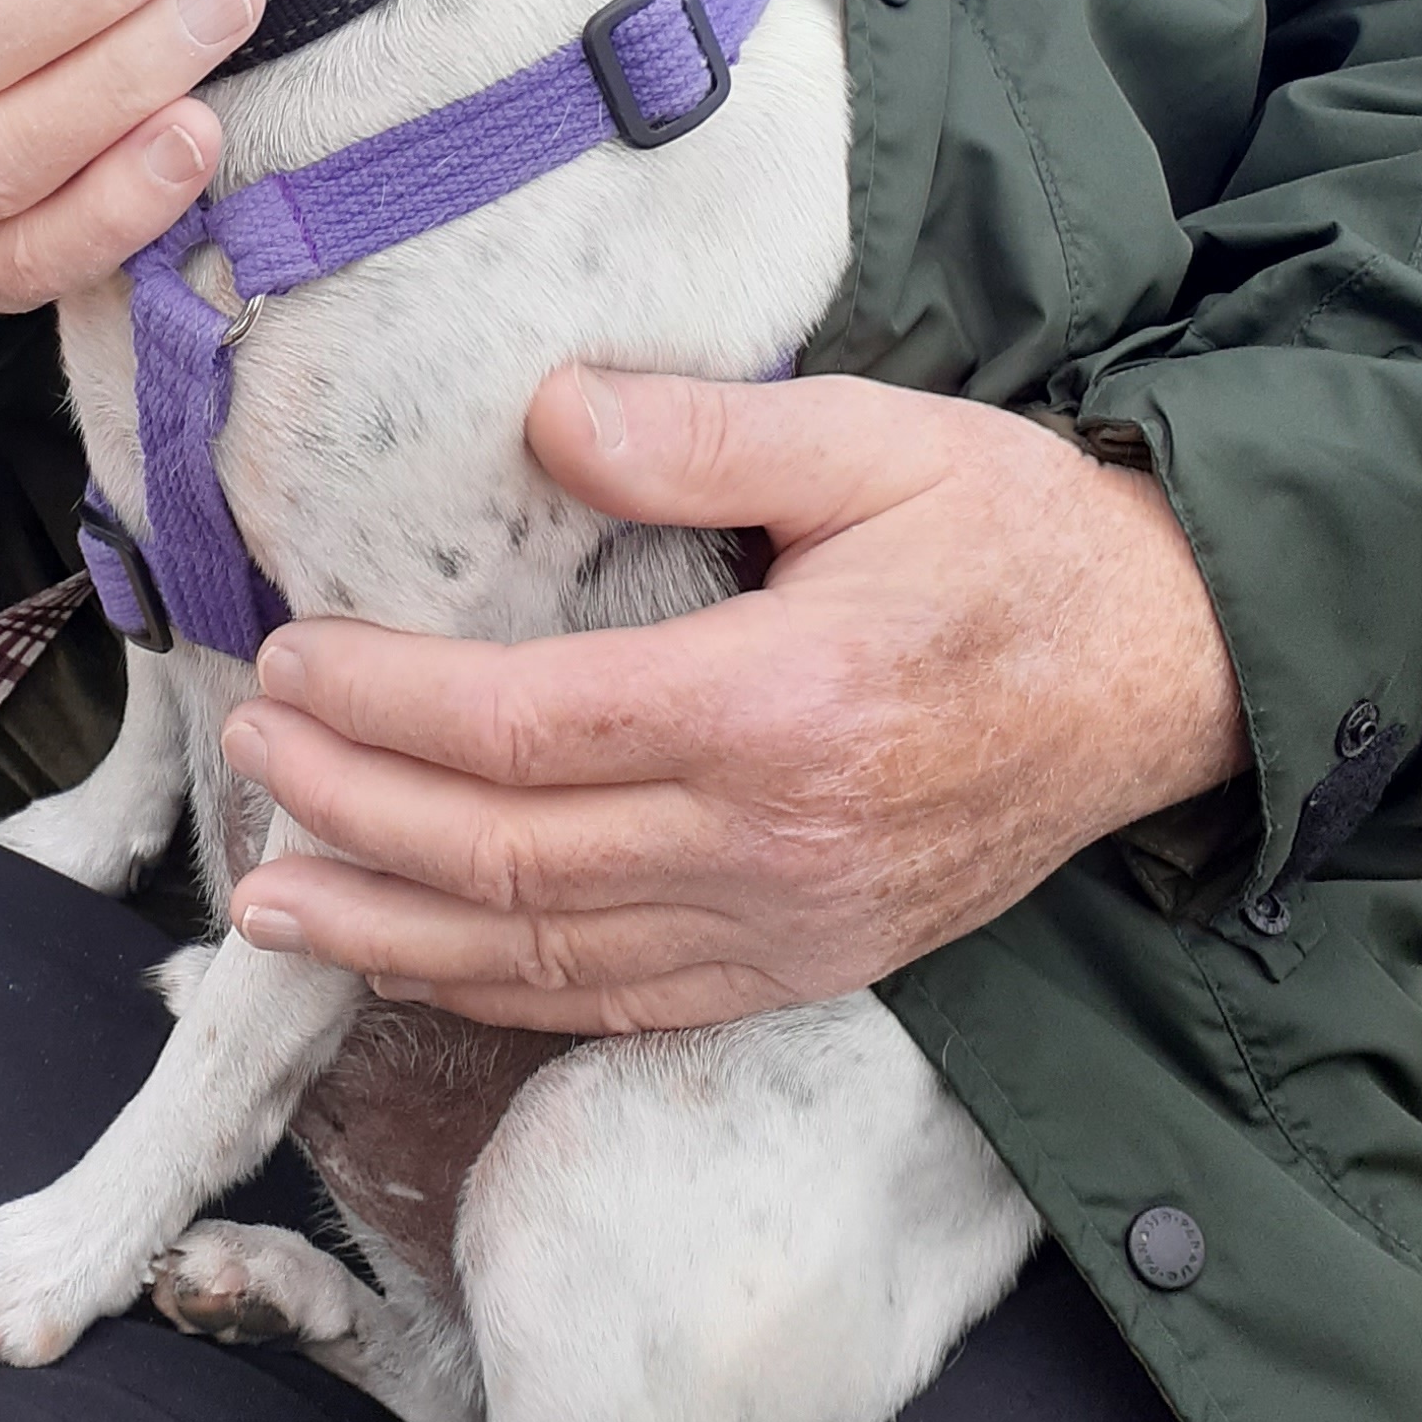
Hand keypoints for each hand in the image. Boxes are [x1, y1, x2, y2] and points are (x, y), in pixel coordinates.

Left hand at [217, 364, 1249, 1031]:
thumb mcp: (876, 437)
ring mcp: (790, 925)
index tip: (296, 655)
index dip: (387, 704)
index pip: (523, 730)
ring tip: (271, 898)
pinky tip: (418, 965)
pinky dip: (500, 994)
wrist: (1168, 672)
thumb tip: (546, 417)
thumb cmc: (1019, 539)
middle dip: (351, 810)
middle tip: (252, 752)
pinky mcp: (807, 962)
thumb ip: (703, 433)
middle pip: (505, 857)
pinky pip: (621, 1004)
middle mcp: (771, 842)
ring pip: (544, 956)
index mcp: (777, 703)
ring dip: (390, 934)